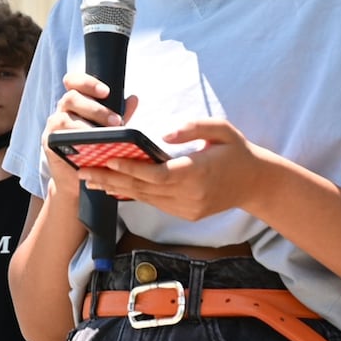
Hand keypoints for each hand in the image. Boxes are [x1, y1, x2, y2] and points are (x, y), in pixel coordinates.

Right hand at [39, 72, 137, 189]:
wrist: (76, 176)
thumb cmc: (93, 147)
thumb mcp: (107, 128)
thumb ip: (118, 113)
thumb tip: (133, 99)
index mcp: (76, 101)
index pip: (73, 81)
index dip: (87, 82)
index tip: (106, 91)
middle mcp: (62, 109)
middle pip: (71, 97)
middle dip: (96, 108)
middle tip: (116, 121)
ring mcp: (54, 125)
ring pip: (65, 118)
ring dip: (87, 126)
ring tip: (107, 136)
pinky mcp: (49, 141)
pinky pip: (59, 137)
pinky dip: (75, 140)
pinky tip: (89, 146)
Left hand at [77, 119, 262, 220]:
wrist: (257, 183)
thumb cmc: (237, 151)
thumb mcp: (222, 130)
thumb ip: (194, 127)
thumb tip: (165, 133)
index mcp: (196, 173)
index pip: (155, 173)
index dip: (128, 167)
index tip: (105, 157)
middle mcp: (189, 195)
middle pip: (143, 188)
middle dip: (111, 178)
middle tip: (83, 171)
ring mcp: (187, 208)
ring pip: (145, 198)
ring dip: (117, 188)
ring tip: (90, 179)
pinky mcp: (186, 214)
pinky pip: (154, 203)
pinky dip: (132, 194)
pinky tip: (113, 187)